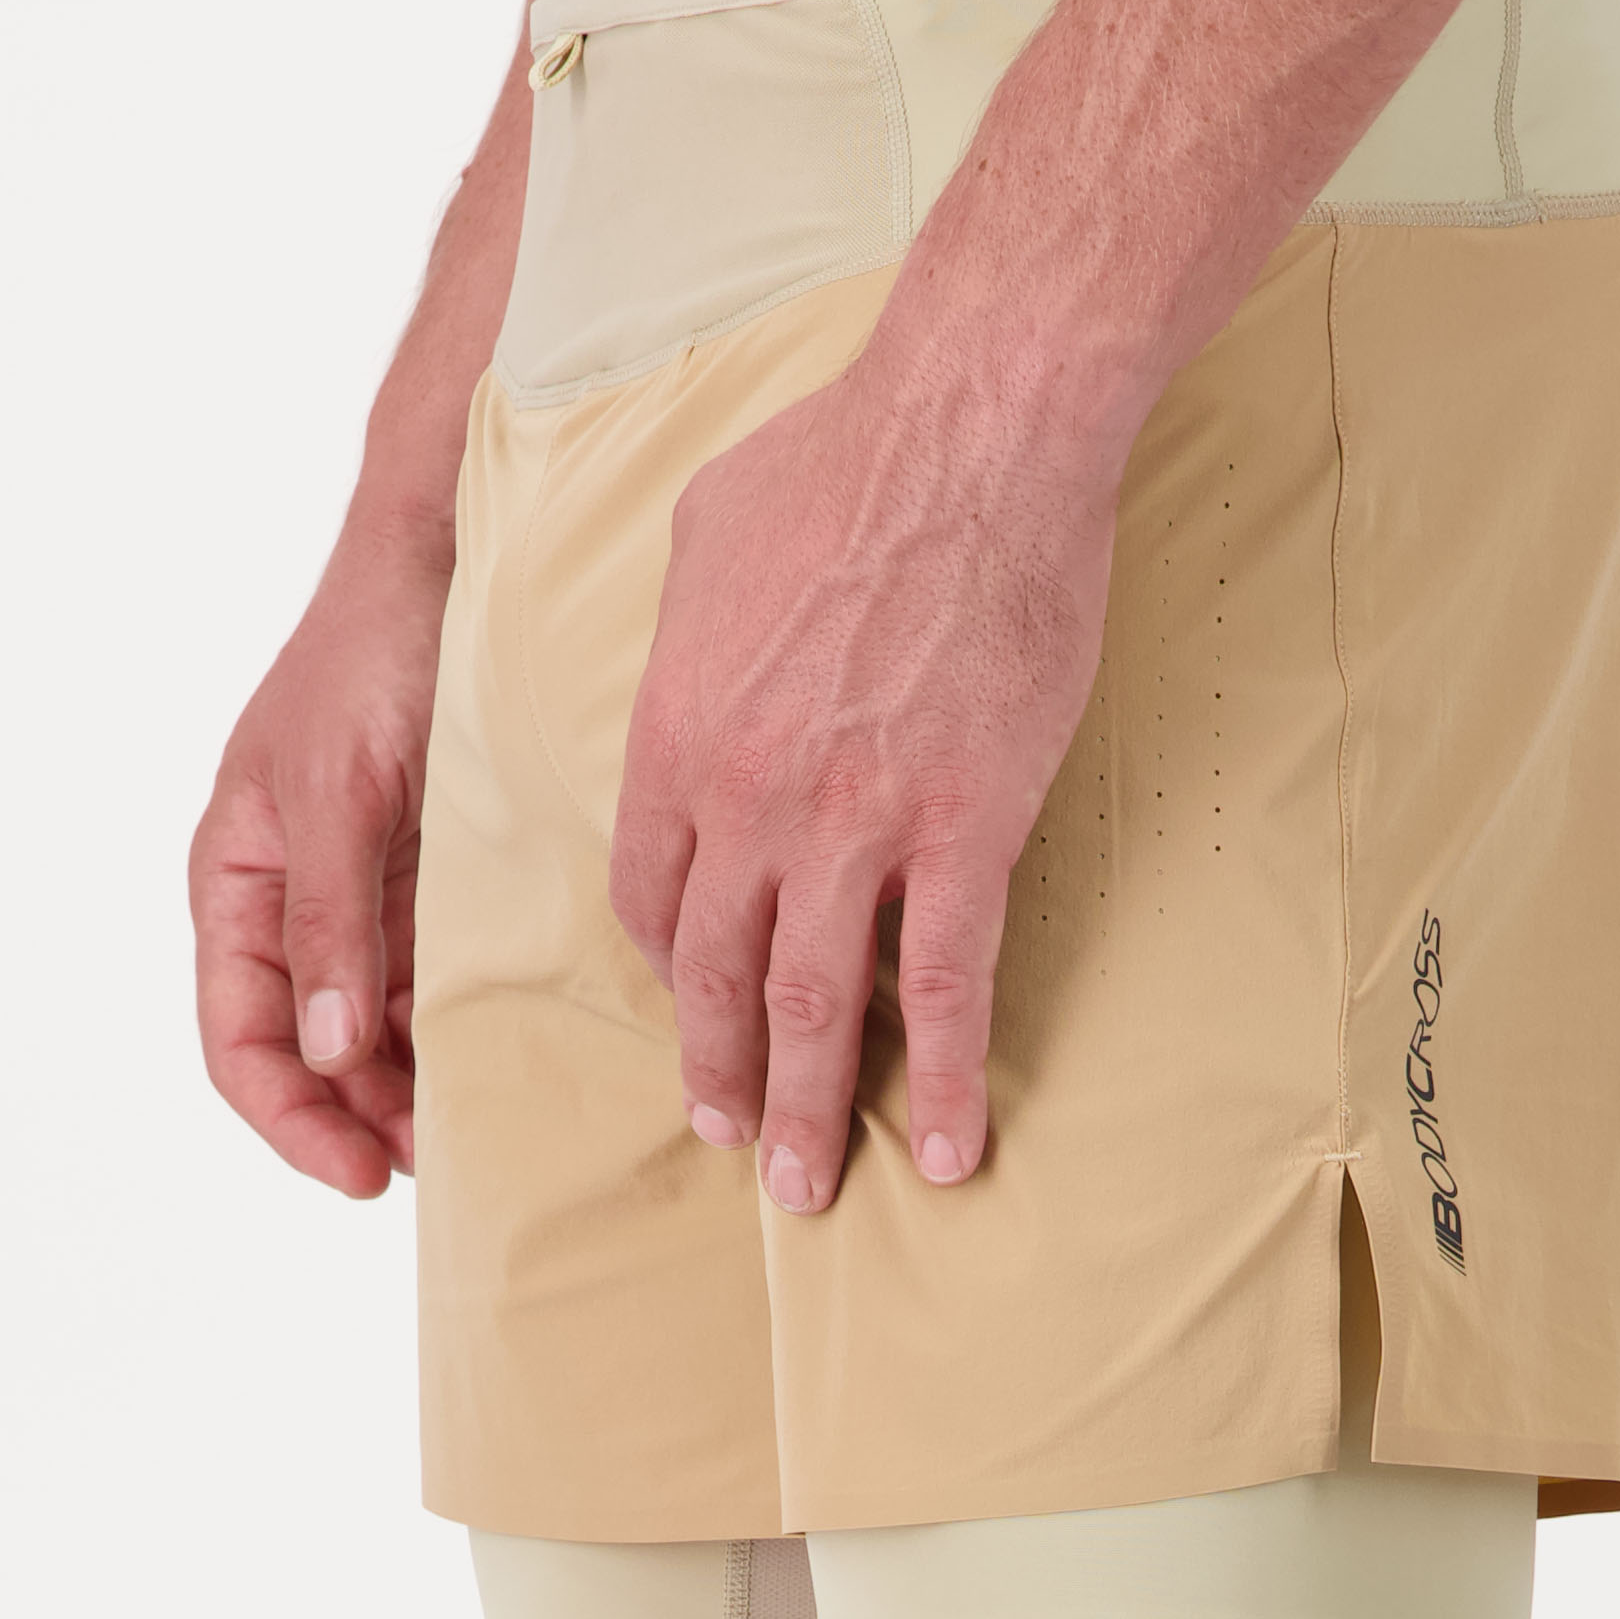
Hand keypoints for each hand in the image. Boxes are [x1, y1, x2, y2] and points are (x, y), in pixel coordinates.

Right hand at [189, 535, 449, 1196]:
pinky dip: (452, 1032)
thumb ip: (329, 923)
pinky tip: (498, 1060)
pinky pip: (428, 984)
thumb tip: (328, 1052)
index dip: (289, 1120)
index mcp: (235, 879)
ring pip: (370, 1032)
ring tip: (470, 1130)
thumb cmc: (370, 656)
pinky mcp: (427, 884)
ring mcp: (360, 897)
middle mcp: (289, 901)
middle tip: (433, 1167)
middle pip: (305, 1052)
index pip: (238, 1037)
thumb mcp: (337, 793)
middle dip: (357, 1119)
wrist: (447, 558)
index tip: (359, 1175)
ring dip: (408, 1088)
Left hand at [608, 348, 1118, 1215]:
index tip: (691, 1007)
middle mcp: (747, 802)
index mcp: (673, 735)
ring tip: (806, 1188)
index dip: (667, 967)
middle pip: (713, 978)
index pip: (648, 896)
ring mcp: (853, 826)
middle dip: (717, 1079)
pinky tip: (943, 1148)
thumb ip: (686, 635)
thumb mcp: (707, 536)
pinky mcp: (963, 829)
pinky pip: (942, 988)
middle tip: (726, 1143)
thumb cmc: (843, 455)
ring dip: (805, 1112)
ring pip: (811, 1008)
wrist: (971, 429)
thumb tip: (693, 671)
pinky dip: (937, 1080)